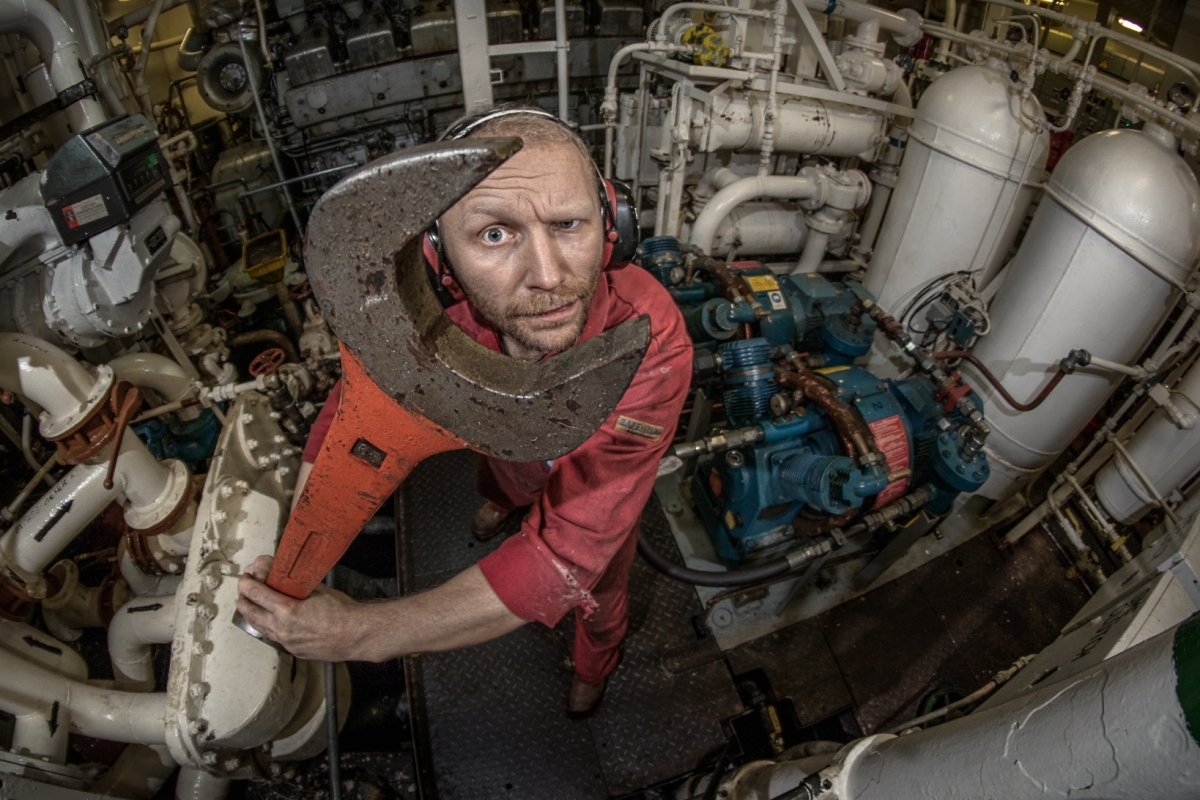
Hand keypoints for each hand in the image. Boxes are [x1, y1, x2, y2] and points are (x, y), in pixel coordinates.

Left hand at [236, 555, 365, 660]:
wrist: (357, 635)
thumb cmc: (342, 612)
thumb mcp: (318, 589)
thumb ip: (295, 581)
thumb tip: (279, 569)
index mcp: (287, 611)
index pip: (255, 594)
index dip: (246, 583)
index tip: (246, 576)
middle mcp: (282, 629)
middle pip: (249, 612)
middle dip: (243, 598)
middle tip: (246, 587)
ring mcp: (286, 642)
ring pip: (258, 626)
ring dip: (252, 612)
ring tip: (254, 601)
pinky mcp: (293, 650)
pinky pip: (272, 636)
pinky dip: (267, 624)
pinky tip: (272, 617)